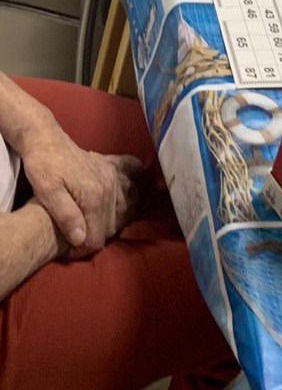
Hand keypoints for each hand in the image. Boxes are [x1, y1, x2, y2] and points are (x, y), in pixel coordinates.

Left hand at [20, 116, 139, 250]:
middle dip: (94, 238)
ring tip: (92, 226)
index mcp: (93, 196)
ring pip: (124, 210)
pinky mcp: (111, 167)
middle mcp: (109, 186)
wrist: (45, 138)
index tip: (67, 251)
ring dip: (112, 222)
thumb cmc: (42, 166)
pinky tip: (123, 200)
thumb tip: (81, 239)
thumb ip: (65, 215)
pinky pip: (131, 182)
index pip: (96, 237)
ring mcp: (113, 176)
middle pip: (110, 227)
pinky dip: (131, 193)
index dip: (82, 250)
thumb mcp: (46, 192)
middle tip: (74, 239)